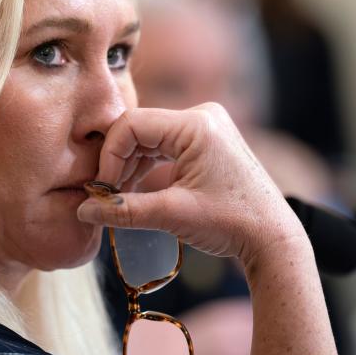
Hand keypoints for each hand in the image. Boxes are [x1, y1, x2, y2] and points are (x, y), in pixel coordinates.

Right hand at [77, 103, 304, 264]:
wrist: (272, 238)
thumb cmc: (231, 223)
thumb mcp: (171, 215)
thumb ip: (123, 210)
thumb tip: (83, 210)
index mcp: (197, 124)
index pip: (132, 125)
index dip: (110, 155)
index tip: (102, 188)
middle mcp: (203, 116)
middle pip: (139, 129)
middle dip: (118, 162)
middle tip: (106, 195)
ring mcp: (206, 127)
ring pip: (149, 137)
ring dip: (130, 166)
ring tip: (119, 197)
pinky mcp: (207, 140)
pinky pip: (164, 145)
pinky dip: (146, 166)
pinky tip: (136, 190)